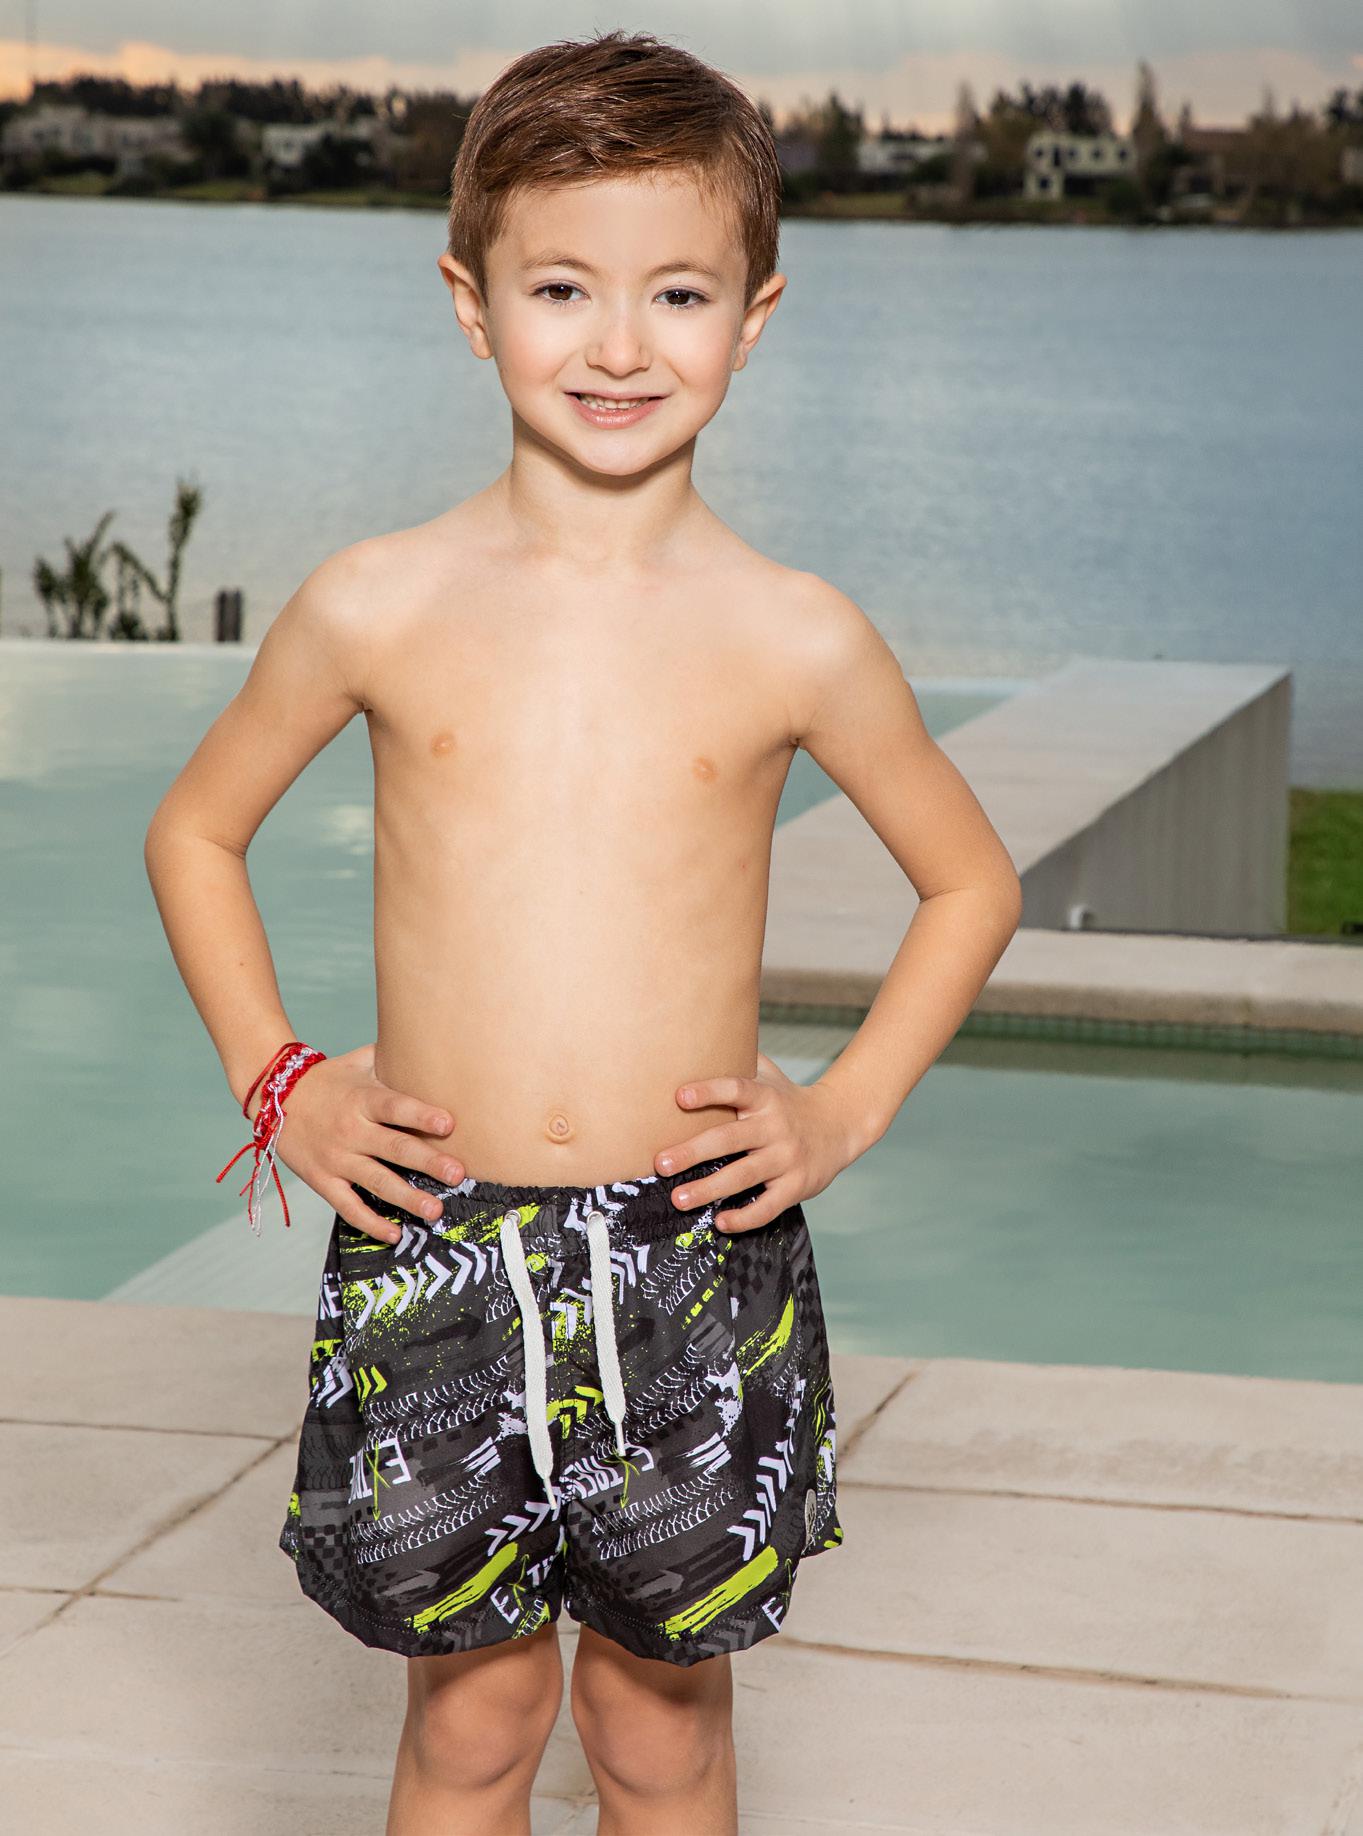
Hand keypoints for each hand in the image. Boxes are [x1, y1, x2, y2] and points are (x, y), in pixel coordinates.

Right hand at [248, 1043, 463, 1243]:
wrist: (274, 1097)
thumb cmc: (327, 1080)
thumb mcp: (357, 1063)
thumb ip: (391, 1058)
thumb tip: (430, 1044)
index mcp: (361, 1099)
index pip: (395, 1106)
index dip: (421, 1115)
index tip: (448, 1124)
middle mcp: (350, 1130)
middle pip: (393, 1147)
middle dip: (428, 1162)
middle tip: (456, 1174)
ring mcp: (336, 1158)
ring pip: (376, 1181)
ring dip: (407, 1198)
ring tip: (434, 1210)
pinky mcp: (323, 1180)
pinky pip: (348, 1206)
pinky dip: (371, 1223)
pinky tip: (394, 1234)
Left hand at [654, 1052, 859, 1231]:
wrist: (841, 1124)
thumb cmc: (788, 1101)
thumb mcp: (770, 1077)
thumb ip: (739, 1061)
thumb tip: (697, 1037)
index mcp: (765, 1098)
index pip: (736, 1089)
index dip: (709, 1091)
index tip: (679, 1097)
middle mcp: (775, 1127)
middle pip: (730, 1139)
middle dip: (693, 1152)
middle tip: (660, 1163)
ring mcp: (786, 1158)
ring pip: (744, 1176)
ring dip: (709, 1189)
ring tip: (679, 1198)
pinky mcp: (796, 1186)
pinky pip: (768, 1206)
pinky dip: (745, 1217)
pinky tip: (721, 1222)